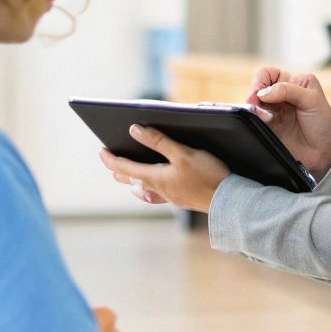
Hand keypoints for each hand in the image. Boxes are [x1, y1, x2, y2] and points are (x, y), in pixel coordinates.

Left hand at [99, 125, 230, 212]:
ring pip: (143, 188)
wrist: (229, 200)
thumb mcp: (183, 153)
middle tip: (113, 158)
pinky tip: (154, 187)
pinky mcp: (181, 199)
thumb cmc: (207, 175)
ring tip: (130, 172)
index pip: (124, 167)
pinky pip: (157, 194)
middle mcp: (158, 189)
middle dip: (119, 168)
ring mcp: (169, 196)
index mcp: (155, 177)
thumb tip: (134, 130)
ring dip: (133, 179)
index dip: (110, 158)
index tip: (101, 150)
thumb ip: (158, 141)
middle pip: (131, 180)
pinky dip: (149, 187)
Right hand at [245, 66, 330, 179]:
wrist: (326, 151)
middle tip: (255, 105)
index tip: (260, 92)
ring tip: (264, 117)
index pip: (268, 74)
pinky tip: (263, 123)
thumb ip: (289, 90)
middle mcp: (281, 95)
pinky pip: (254, 120)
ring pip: (254, 105)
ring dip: (254, 109)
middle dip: (254, 95)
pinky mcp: (268, 127)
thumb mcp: (312, 99)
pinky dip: (254, 120)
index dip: (261, 81)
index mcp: (293, 83)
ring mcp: (273, 112)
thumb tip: (263, 93)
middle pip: (257, 89)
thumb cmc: (324, 122)